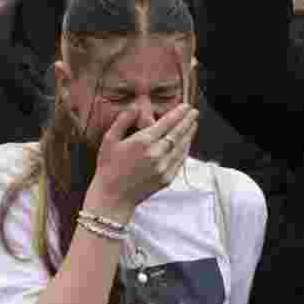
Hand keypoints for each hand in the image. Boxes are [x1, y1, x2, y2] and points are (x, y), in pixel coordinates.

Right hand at [85, 103, 198, 222]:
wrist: (113, 197)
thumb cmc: (109, 167)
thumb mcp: (109, 140)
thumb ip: (123, 120)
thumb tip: (135, 106)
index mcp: (142, 142)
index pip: (166, 123)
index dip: (178, 113)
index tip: (185, 106)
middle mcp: (156, 154)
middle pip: (178, 134)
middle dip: (188, 121)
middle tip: (195, 112)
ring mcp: (163, 167)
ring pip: (182, 147)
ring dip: (189, 134)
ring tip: (194, 124)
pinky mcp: (166, 179)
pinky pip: (180, 161)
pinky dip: (185, 150)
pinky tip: (187, 143)